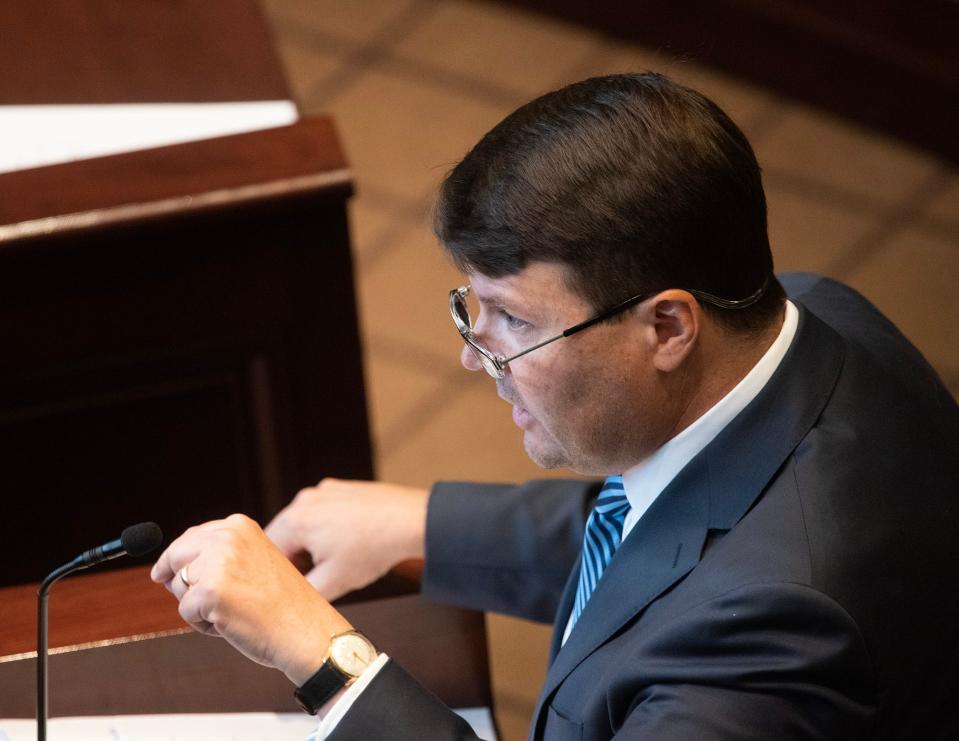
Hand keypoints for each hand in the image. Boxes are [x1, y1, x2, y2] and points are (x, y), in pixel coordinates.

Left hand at [150, 514, 350, 685]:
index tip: (165, 573)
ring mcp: (217, 562)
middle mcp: (226, 536)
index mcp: (239, 525)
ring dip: (196, 604)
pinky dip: (203, 624)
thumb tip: (164, 568)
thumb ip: (220, 554)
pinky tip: (232, 623)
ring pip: (178, 585)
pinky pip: (186, 611)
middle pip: (175, 556)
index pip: (191, 537)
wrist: (306, 629)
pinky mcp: (209, 592)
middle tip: (204, 602)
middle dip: (180, 581)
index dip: (179, 559)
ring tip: (233, 610)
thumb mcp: (254, 560)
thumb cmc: (283, 603)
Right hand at [265, 478, 428, 600]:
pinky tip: (348, 543)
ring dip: (311, 543)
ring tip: (334, 560)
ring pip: (305, 522)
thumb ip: (303, 593)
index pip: (267, 552)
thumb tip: (289, 600)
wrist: (413, 521)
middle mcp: (305, 499)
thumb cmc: (374, 549)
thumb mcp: (334, 583)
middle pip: (284, 534)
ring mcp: (325, 491)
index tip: (287, 587)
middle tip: (311, 578)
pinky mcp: (342, 489)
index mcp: (296, 520)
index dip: (275, 573)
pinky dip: (328, 528)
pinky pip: (323, 511)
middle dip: (294, 558)